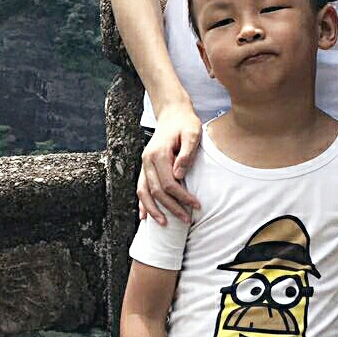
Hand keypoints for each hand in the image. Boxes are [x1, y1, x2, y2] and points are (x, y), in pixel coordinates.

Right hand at [137, 104, 202, 224]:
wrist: (173, 112)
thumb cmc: (185, 122)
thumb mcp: (192, 133)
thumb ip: (186, 154)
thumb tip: (179, 176)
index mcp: (159, 154)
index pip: (169, 183)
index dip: (182, 197)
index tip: (196, 205)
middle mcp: (147, 160)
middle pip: (156, 191)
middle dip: (171, 208)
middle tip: (186, 220)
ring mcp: (144, 163)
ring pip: (143, 192)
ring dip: (153, 210)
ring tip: (164, 224)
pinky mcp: (146, 165)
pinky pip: (140, 187)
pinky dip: (142, 202)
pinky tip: (144, 216)